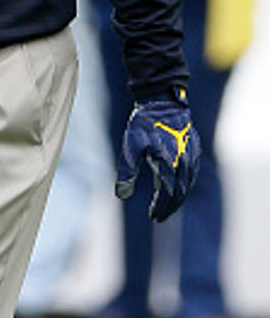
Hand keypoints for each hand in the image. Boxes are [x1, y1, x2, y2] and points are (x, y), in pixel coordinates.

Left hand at [115, 89, 200, 221]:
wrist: (162, 101)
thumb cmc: (143, 124)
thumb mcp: (130, 147)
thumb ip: (127, 173)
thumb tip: (121, 196)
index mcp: (168, 163)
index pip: (167, 194)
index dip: (161, 207)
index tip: (153, 216)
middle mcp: (183, 161)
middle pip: (180, 192)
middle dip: (170, 207)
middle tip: (159, 216)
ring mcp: (191, 154)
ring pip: (189, 183)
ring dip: (179, 197)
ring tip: (168, 206)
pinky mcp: (195, 147)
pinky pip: (193, 171)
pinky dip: (187, 183)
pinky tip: (179, 187)